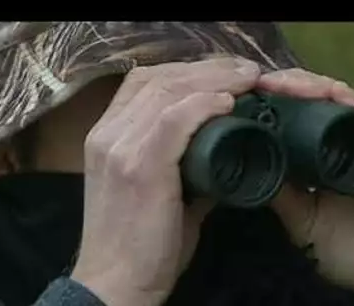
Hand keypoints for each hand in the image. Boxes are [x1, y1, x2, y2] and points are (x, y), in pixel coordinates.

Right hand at [71, 58, 260, 305]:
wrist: (114, 285)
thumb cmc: (137, 246)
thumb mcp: (154, 194)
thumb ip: (183, 166)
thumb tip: (222, 151)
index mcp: (106, 136)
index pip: (143, 82)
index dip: (186, 71)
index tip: (224, 75)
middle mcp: (107, 134)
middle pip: (158, 78)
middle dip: (207, 69)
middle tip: (245, 72)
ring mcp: (120, 148)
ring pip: (168, 91)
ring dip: (213, 80)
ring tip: (248, 80)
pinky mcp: (139, 167)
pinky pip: (174, 121)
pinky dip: (203, 107)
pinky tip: (228, 104)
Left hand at [259, 69, 353, 300]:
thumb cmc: (347, 244)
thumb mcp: (301, 214)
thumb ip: (281, 188)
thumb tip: (248, 163)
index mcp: (337, 148)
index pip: (310, 109)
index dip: (281, 96)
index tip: (250, 91)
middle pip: (328, 97)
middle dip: (294, 84)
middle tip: (261, 81)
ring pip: (351, 103)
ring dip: (318, 89)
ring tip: (286, 84)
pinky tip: (333, 98)